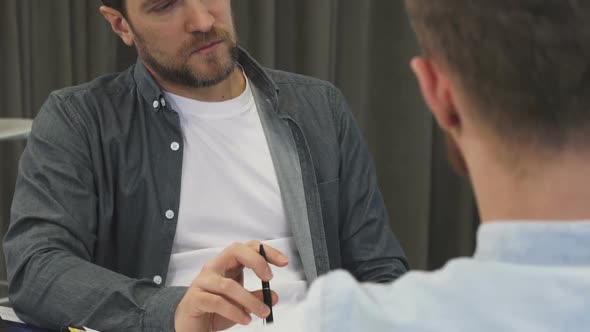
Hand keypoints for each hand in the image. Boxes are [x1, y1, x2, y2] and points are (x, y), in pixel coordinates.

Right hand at [174, 241, 288, 331]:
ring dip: (249, 300)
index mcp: (226, 264)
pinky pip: (217, 302)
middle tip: (269, 278)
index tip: (283, 262)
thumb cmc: (214, 309)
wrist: (189, 325)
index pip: (248, 248)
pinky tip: (245, 319)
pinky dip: (235, 312)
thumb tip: (273, 296)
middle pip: (235, 251)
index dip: (266, 252)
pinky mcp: (196, 298)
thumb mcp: (240, 303)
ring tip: (262, 312)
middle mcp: (214, 267)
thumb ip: (256, 297)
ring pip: (228, 285)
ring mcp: (203, 282)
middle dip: (256, 261)